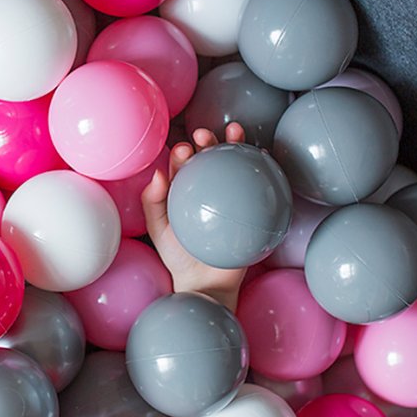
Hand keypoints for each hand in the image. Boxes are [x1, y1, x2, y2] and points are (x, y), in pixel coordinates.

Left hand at [140, 123, 249, 311]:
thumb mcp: (158, 230)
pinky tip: (263, 154)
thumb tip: (157, 172)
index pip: (183, 165)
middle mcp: (207, 189)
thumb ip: (153, 203)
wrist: (207, 284)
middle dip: (207, 139)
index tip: (183, 150)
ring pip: (233, 164)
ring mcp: (230, 196)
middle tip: (204, 135)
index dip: (183, 152)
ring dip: (235, 143)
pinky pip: (258, 184)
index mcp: (183, 190)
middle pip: (209, 157)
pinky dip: (262, 166)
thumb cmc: (178, 257)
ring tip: (234, 132)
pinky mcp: (251, 206)